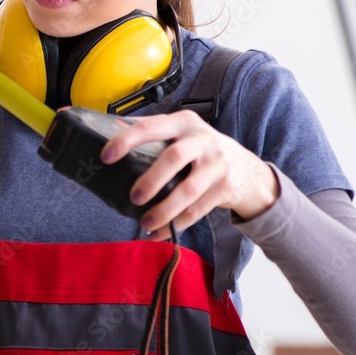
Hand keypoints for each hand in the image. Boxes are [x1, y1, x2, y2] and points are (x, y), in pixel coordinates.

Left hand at [100, 110, 279, 240]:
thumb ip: (154, 134)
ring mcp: (217, 163)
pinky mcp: (226, 186)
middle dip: (151, 179)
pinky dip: (176, 224)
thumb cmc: (203, 151)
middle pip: (174, 157)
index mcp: (183, 122)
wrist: (248, 171)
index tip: (106, 156)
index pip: (151, 126)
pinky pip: (197, 210)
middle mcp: (202, 139)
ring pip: (188, 189)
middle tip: (133, 197)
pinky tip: (160, 233)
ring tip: (145, 222)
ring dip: (164, 210)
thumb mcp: (183, 133)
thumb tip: (109, 137)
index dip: (126, 140)